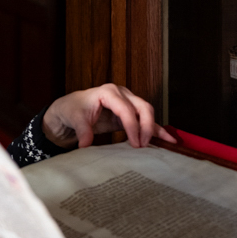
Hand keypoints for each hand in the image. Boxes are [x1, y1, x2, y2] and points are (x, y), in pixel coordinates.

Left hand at [41, 84, 175, 149]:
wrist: (69, 109)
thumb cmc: (72, 109)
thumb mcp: (74, 118)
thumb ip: (82, 130)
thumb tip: (85, 144)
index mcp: (108, 92)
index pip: (125, 108)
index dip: (132, 126)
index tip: (135, 143)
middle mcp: (121, 94)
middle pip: (142, 107)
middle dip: (147, 126)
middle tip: (144, 145)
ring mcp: (127, 102)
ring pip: (147, 112)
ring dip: (154, 128)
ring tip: (164, 144)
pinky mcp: (128, 113)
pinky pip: (145, 120)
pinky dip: (156, 129)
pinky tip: (167, 139)